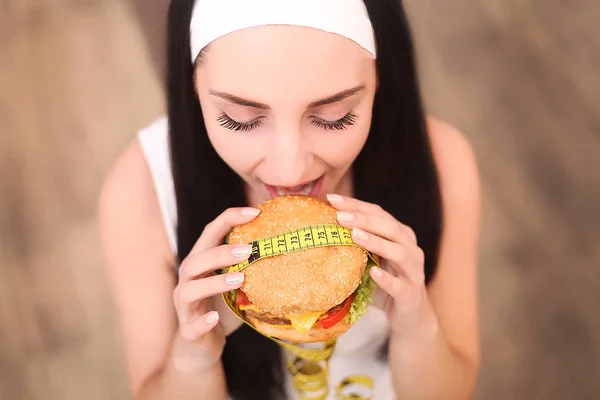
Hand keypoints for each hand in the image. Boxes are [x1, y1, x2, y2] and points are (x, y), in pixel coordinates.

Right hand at [171, 207, 260, 370]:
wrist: (200, 347)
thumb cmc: (221, 309)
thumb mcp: (237, 285)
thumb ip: (251, 267)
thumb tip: (286, 248)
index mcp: (201, 263)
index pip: (210, 233)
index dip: (230, 218)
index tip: (255, 212)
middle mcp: (188, 280)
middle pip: (196, 259)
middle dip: (221, 252)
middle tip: (249, 249)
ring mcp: (185, 306)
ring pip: (190, 289)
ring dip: (214, 283)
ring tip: (239, 279)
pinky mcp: (188, 330)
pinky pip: (192, 325)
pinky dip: (203, 320)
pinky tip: (215, 317)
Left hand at [326, 194, 430, 333]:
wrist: (409, 314)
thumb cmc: (385, 282)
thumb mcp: (371, 259)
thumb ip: (357, 244)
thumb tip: (322, 228)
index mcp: (400, 236)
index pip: (379, 214)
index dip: (356, 205)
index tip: (332, 199)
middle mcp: (411, 249)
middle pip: (391, 228)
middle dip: (365, 220)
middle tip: (340, 216)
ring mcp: (414, 272)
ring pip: (399, 253)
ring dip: (376, 242)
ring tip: (355, 236)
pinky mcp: (411, 295)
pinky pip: (400, 286)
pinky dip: (387, 279)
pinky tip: (374, 272)